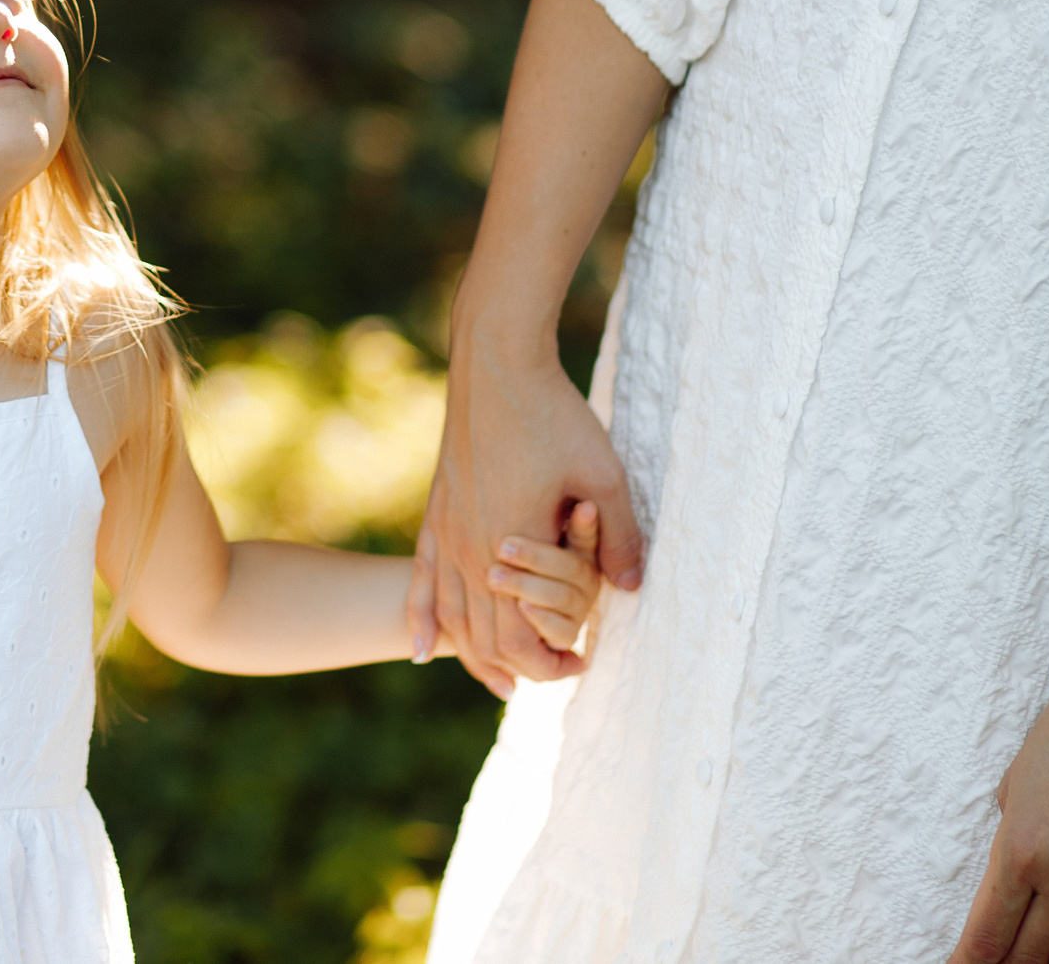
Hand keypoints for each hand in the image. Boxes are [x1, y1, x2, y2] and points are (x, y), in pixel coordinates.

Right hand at [409, 333, 643, 698]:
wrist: (496, 365)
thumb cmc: (553, 416)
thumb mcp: (605, 476)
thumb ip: (621, 538)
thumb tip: (629, 591)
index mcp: (510, 549)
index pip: (520, 640)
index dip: (550, 664)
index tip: (583, 663)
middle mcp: (468, 550)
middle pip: (483, 638)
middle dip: (518, 668)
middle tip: (555, 674)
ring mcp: (444, 531)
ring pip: (449, 616)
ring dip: (471, 655)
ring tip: (499, 683)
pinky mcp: (435, 511)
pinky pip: (419, 579)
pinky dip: (420, 617)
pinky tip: (420, 646)